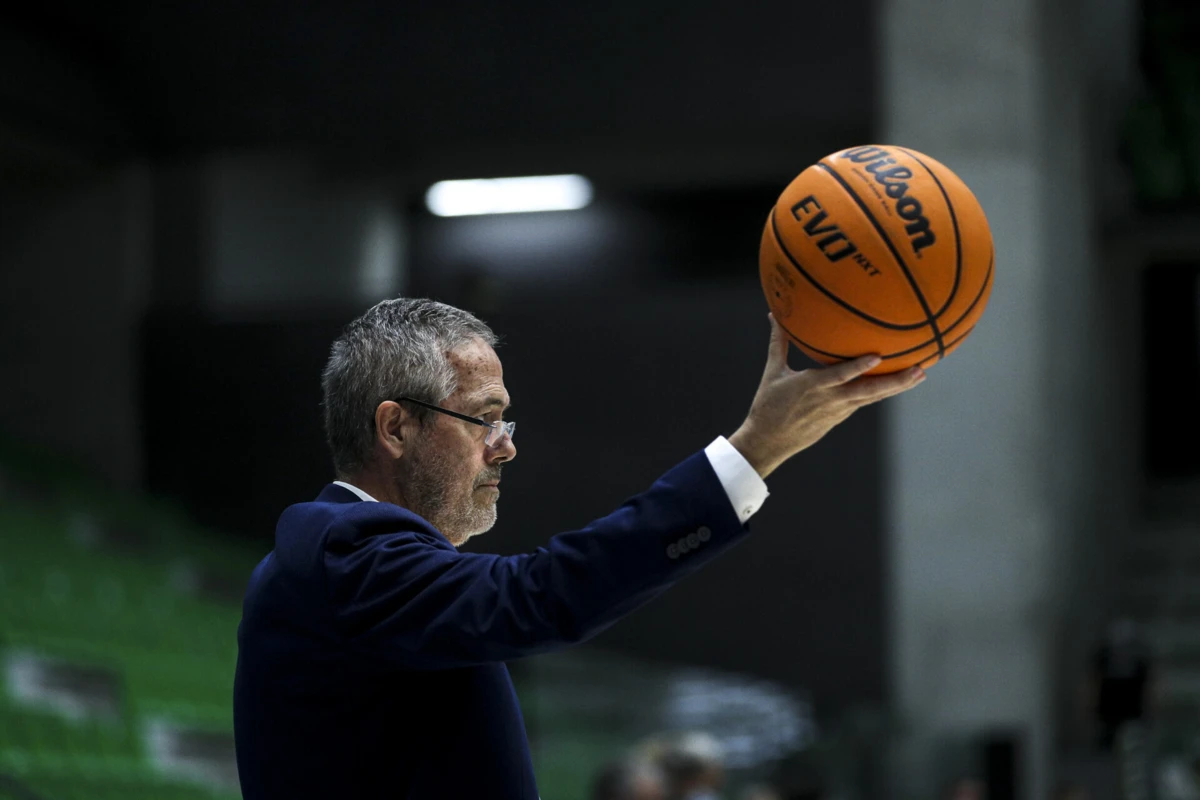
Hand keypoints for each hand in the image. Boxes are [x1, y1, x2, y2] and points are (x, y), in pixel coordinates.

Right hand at [728, 314, 925, 478]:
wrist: (768, 442)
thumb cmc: (767, 404)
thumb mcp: (772, 372)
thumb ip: (778, 342)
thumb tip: (773, 314)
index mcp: (812, 387)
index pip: (840, 376)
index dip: (859, 367)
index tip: (878, 356)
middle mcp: (831, 400)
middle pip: (869, 391)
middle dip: (896, 381)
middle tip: (919, 370)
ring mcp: (838, 412)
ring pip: (872, 397)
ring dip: (896, 387)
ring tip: (919, 375)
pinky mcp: (840, 418)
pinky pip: (864, 401)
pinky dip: (881, 392)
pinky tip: (896, 383)